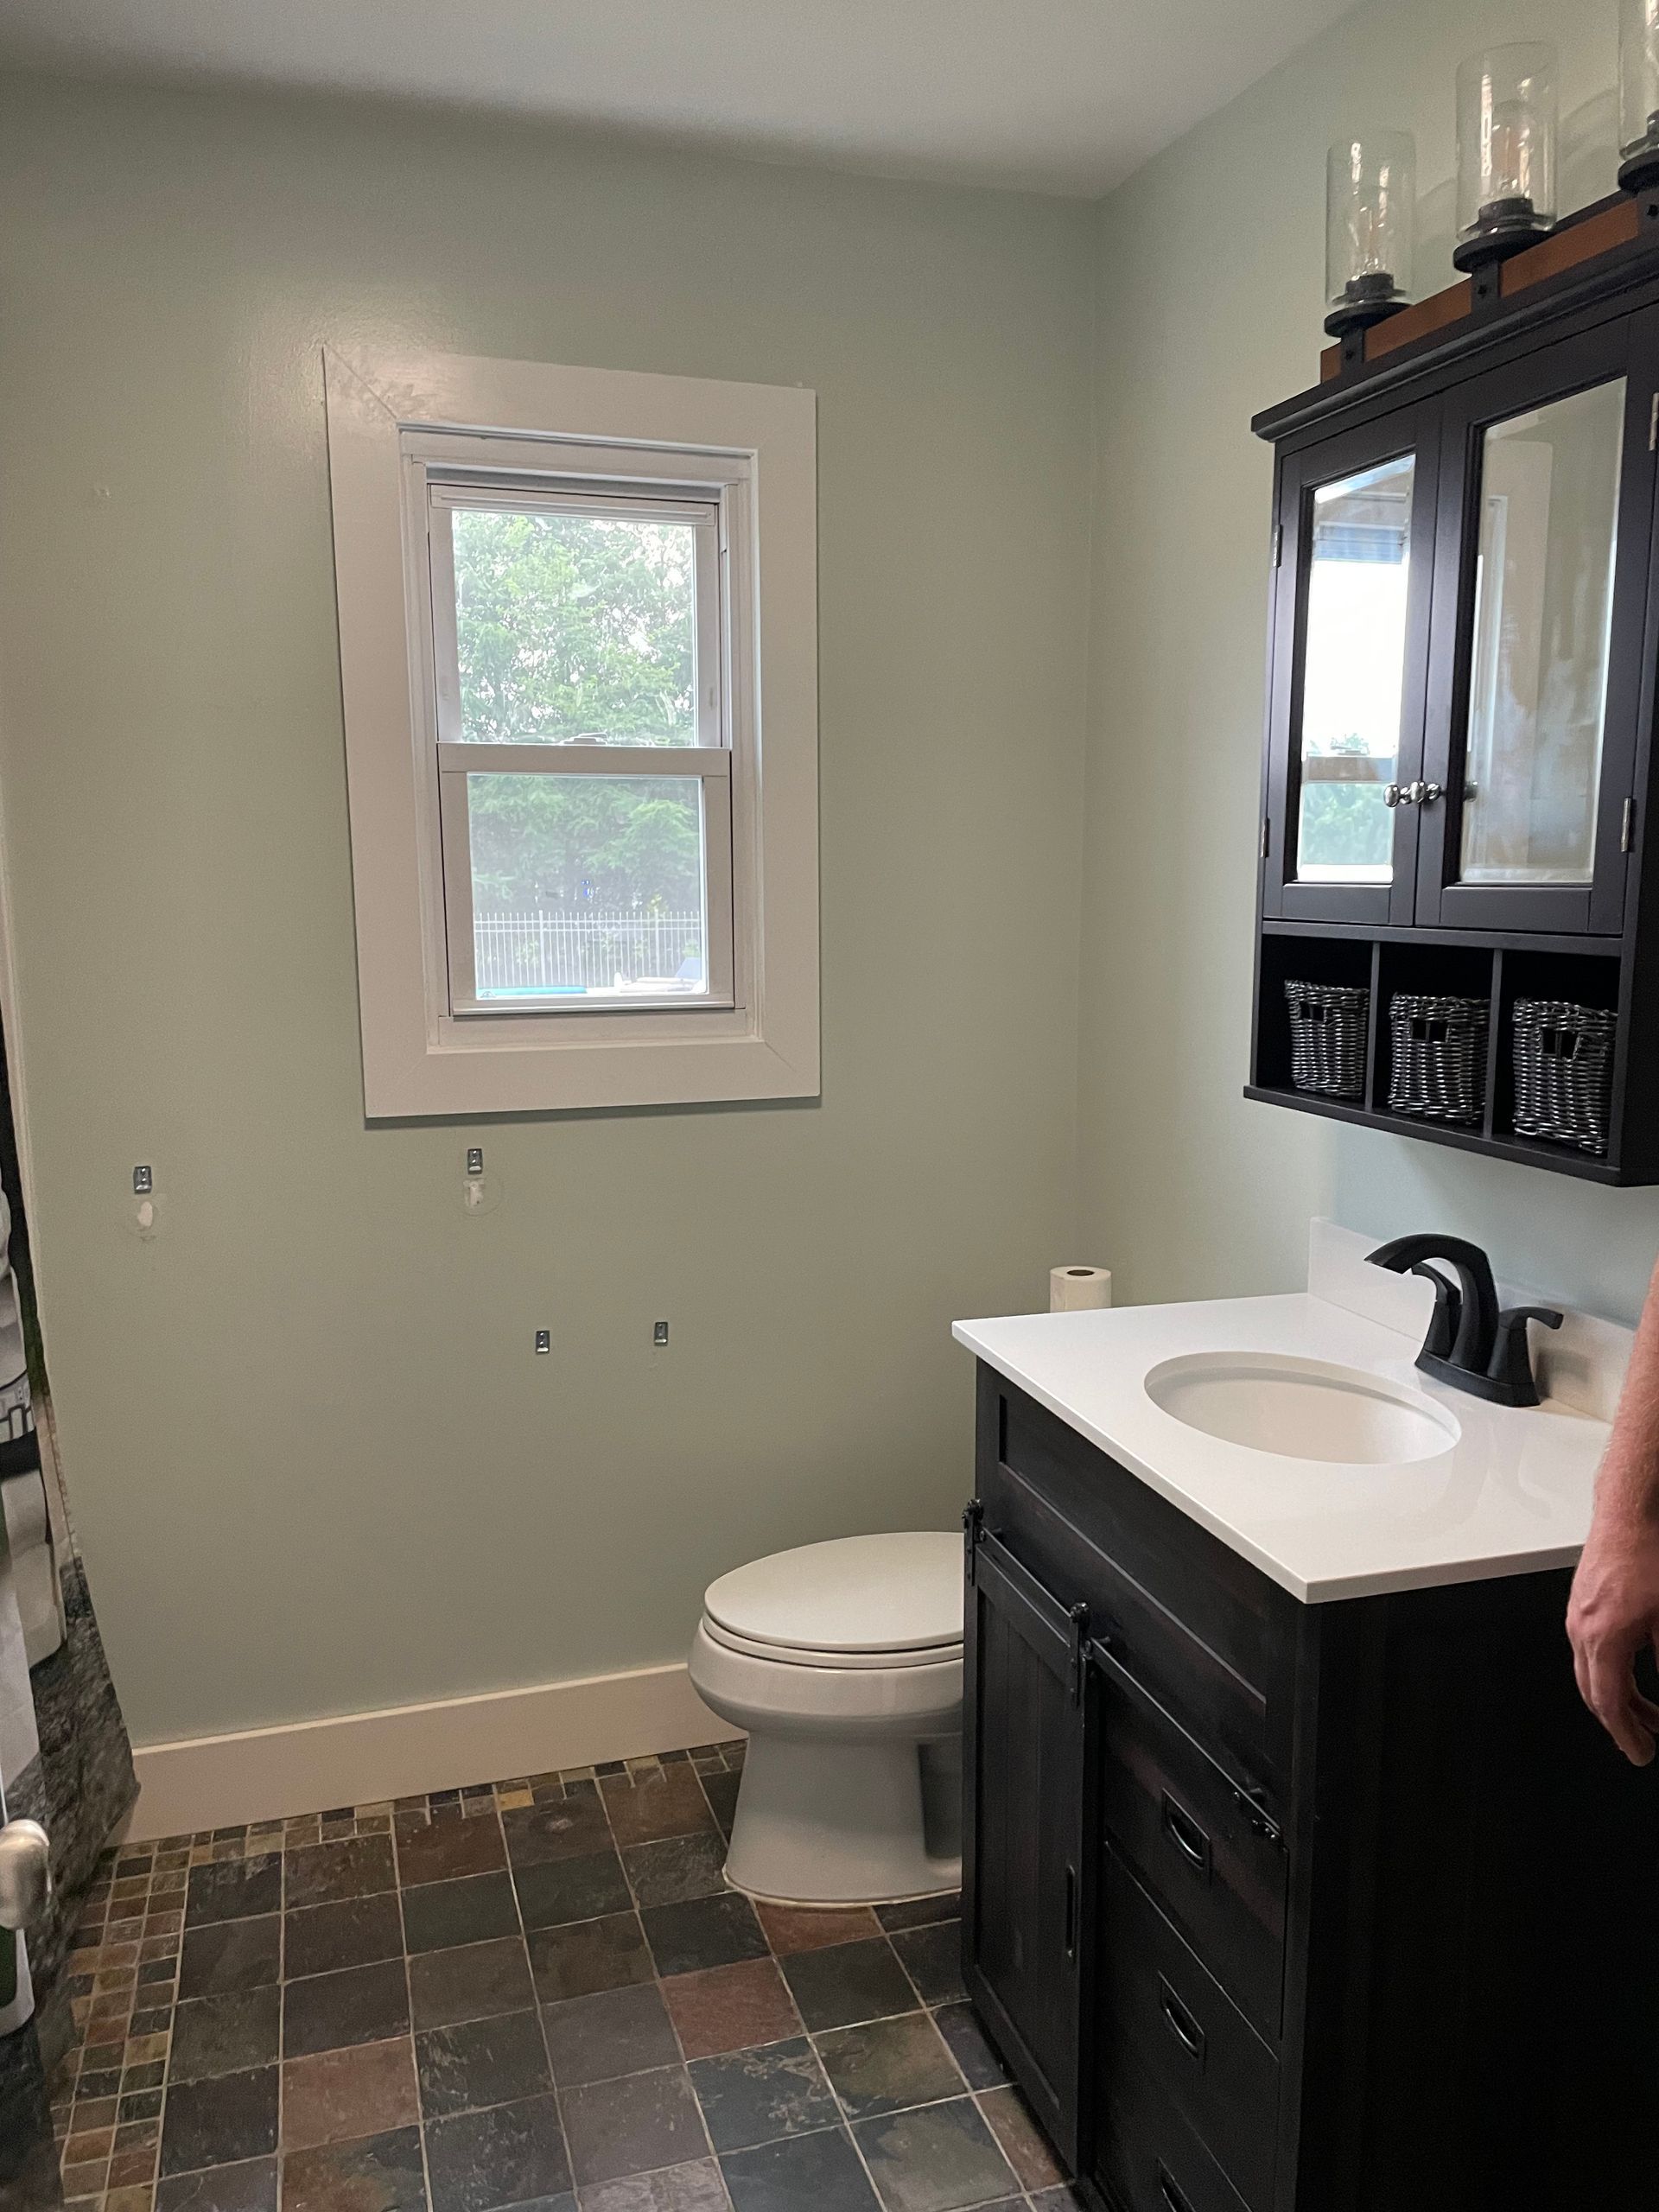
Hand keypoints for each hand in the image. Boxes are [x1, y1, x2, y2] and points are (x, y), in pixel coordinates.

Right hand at [1567, 1514, 1658, 1764]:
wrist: (1628, 1515)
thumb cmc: (1647, 1555)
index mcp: (1603, 1638)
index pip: (1609, 1703)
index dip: (1627, 1735)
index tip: (1641, 1753)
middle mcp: (1582, 1629)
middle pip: (1593, 1693)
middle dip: (1619, 1724)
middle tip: (1643, 1743)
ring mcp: (1577, 1617)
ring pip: (1588, 1674)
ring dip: (1616, 1699)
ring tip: (1646, 1715)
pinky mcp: (1581, 1606)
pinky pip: (1588, 1653)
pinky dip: (1609, 1674)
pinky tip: (1630, 1674)